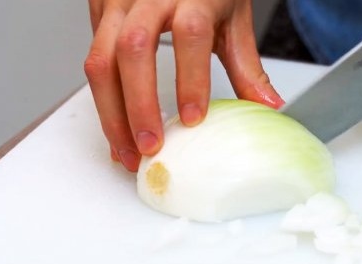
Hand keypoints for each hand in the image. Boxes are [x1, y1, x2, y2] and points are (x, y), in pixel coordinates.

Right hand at [84, 0, 283, 171]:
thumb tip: (269, 107)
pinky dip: (102, 100)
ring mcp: (119, 2)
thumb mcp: (233, 19)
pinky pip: (92, 57)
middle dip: (138, 105)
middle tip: (150, 146)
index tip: (193, 118)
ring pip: (101, 60)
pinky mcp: (99, 10)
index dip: (190, 79)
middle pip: (133, 50)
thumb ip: (247, 65)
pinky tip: (115, 128)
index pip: (190, 34)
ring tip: (127, 151)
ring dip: (111, 113)